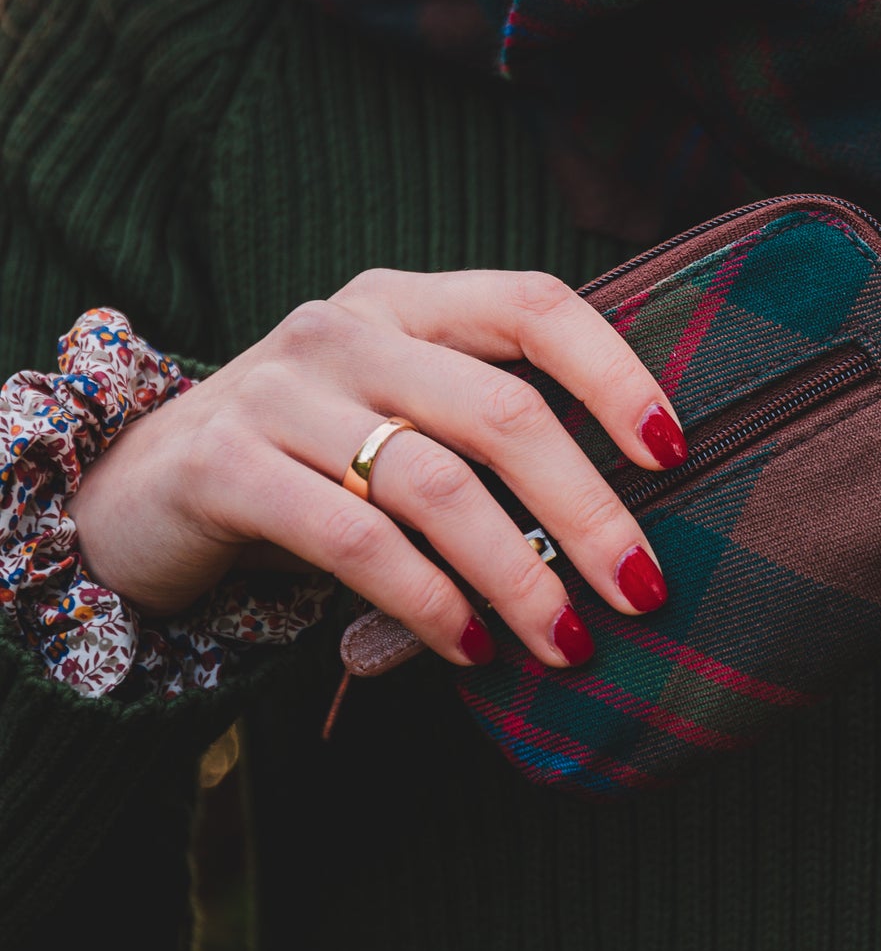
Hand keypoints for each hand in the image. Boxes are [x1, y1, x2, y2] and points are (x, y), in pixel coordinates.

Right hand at [68, 269, 686, 667]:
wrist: (133, 494)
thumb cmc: (304, 464)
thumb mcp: (392, 419)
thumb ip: (481, 435)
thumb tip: (622, 526)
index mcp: (403, 302)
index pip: (533, 302)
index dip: (615, 371)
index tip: (675, 451)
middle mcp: (342, 329)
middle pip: (500, 408)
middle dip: (586, 509)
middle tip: (642, 589)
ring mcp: (277, 392)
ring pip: (434, 482)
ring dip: (515, 575)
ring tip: (566, 641)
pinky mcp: (224, 467)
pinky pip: (353, 539)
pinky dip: (428, 602)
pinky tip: (471, 648)